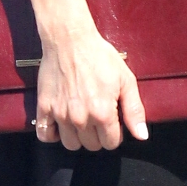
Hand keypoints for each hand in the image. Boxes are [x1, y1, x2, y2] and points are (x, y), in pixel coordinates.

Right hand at [34, 21, 147, 150]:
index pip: (111, 143)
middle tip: (98, 117)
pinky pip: (45, 135)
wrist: (70, 40)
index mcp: (103, 113)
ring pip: (71, 144)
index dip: (115, 133)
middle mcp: (81, 118)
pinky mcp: (44, 107)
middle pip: (92, 145)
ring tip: (81, 120)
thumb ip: (135, 111)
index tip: (112, 121)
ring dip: (78, 137)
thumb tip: (142, 136)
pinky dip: (52, 135)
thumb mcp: (126, 80)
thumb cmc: (100, 57)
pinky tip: (61, 125)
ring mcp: (60, 114)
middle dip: (98, 135)